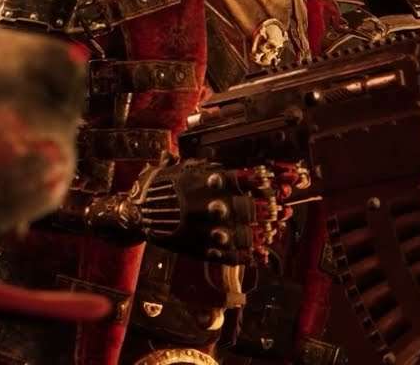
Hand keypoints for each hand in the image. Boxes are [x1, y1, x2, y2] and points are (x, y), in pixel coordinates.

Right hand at [129, 158, 307, 265]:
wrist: (137, 214)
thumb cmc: (158, 187)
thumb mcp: (179, 167)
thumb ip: (202, 165)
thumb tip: (223, 162)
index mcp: (205, 182)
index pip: (243, 180)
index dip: (264, 182)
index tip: (277, 183)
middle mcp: (209, 206)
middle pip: (248, 209)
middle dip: (268, 210)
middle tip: (282, 210)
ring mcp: (205, 230)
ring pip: (242, 235)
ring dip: (261, 235)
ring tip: (274, 233)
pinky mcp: (199, 249)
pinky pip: (228, 255)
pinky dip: (245, 257)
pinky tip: (257, 255)